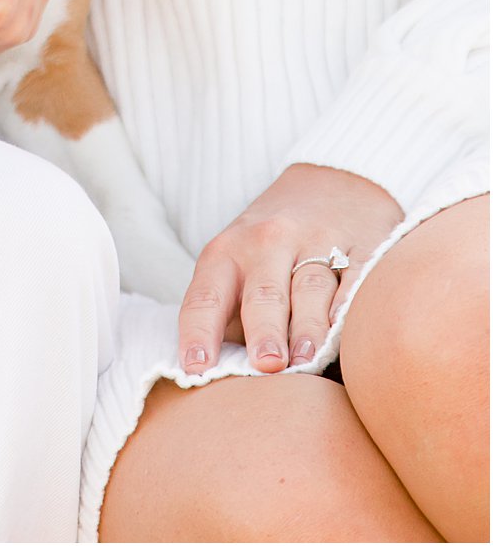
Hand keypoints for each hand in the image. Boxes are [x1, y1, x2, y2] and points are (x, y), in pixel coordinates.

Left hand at [178, 162, 402, 374]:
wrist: (332, 181)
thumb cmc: (271, 247)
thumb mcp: (238, 266)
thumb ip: (232, 317)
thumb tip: (224, 380)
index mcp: (227, 252)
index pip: (206, 296)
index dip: (199, 332)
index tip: (195, 368)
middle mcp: (269, 242)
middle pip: (264, 292)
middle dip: (264, 330)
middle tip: (266, 365)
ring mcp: (319, 242)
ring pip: (310, 288)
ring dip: (308, 326)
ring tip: (307, 359)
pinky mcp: (365, 247)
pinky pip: (358, 278)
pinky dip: (352, 305)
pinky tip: (349, 330)